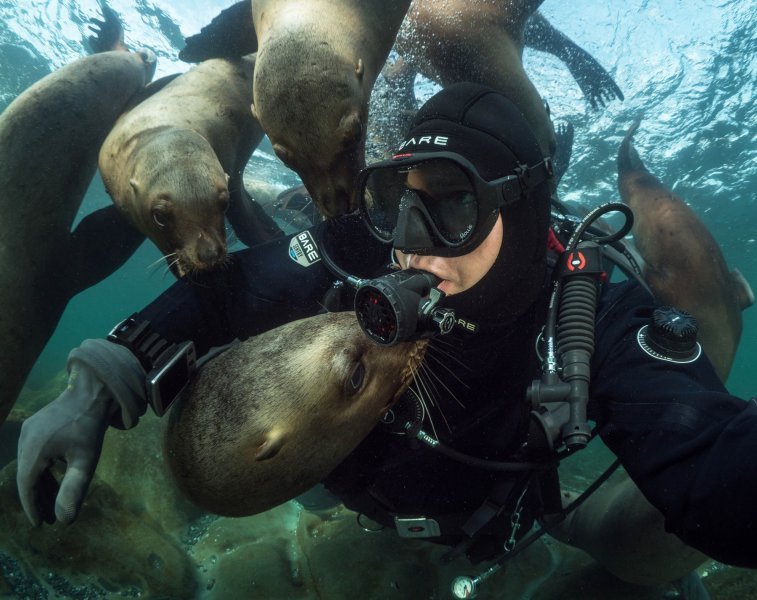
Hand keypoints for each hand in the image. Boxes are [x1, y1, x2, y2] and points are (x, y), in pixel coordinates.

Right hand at [16, 362, 114, 525]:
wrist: (92, 392)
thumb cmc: (90, 427)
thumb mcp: (85, 461)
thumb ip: (73, 489)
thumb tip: (65, 520)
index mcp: (33, 450)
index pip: (27, 486)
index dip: (32, 507)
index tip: (40, 524)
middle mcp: (25, 441)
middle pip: (27, 477)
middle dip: (37, 499)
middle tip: (49, 520)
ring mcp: (29, 432)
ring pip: (31, 466)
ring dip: (41, 485)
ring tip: (52, 505)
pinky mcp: (36, 427)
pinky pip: (35, 454)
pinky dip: (43, 470)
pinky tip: (55, 481)